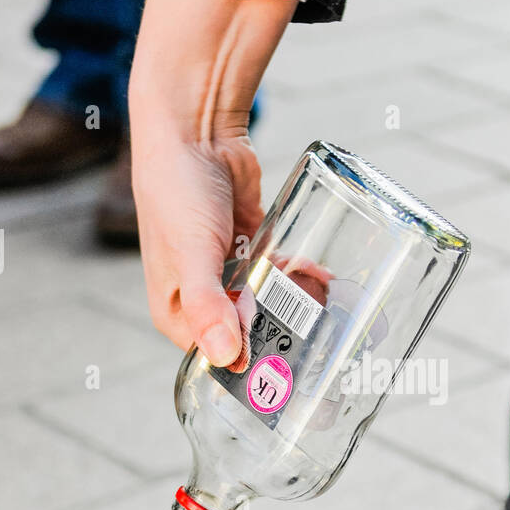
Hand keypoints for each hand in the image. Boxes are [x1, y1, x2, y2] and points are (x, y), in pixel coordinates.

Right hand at [129, 0, 296, 364]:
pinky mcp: (251, 245)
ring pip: (269, 304)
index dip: (255, 372)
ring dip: (297, 308)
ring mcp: (228, 271)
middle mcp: (202, 297)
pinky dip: (298, 277)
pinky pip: (279, 272)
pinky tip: (324, 280)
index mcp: (176, 312)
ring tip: (333, 314)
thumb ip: (209, 306)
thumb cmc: (177, 191)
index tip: (295, 380)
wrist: (194, 128)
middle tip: (327, 351)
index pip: (219, 360)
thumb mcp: (191, 254)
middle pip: (248, 335)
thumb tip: (227, 358)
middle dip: (284, 340)